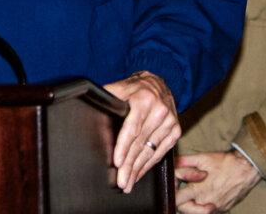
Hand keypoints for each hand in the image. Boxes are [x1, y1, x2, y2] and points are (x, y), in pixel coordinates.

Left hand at [104, 71, 179, 192]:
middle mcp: (159, 111)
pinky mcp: (176, 130)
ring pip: (151, 151)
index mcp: (143, 100)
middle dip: (130, 165)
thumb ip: (107, 97)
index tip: (117, 162)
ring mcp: (170, 122)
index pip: (132, 128)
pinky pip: (161, 152)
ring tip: (128, 183)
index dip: (124, 147)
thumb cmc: (134, 88)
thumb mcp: (119, 87)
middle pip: (141, 144)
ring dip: (139, 169)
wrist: (158, 83)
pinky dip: (149, 165)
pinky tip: (140, 174)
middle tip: (121, 182)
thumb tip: (89, 109)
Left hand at [175, 150, 260, 212]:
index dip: (172, 192)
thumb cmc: (224, 163)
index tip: (174, 185)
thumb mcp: (201, 158)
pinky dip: (203, 206)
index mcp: (199, 190)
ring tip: (192, 194)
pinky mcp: (224, 208)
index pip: (177, 200)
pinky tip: (204, 195)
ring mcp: (217, 207)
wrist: (246, 169)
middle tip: (182, 190)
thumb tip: (171, 163)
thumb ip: (183, 162)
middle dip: (180, 202)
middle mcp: (207, 202)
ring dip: (191, 205)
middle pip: (185, 210)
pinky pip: (208, 211)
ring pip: (196, 212)